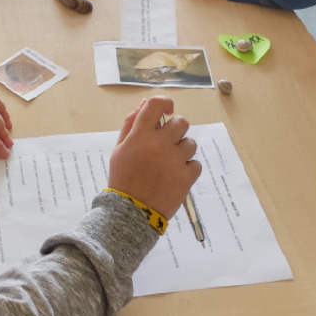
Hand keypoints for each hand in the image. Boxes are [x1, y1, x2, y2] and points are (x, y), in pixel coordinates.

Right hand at [107, 96, 200, 218]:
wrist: (130, 212)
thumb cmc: (123, 177)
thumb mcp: (120, 148)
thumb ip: (131, 123)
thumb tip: (145, 103)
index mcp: (140, 135)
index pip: (157, 104)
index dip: (165, 103)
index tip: (167, 111)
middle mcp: (158, 143)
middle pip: (181, 122)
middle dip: (176, 131)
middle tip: (168, 144)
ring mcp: (174, 160)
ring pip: (190, 143)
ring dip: (183, 151)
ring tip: (170, 164)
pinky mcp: (186, 177)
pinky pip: (196, 164)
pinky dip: (188, 169)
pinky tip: (175, 176)